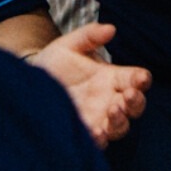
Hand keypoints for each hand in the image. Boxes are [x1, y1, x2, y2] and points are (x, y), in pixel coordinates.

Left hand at [30, 22, 149, 146]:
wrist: (28, 85)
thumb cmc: (53, 63)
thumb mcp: (69, 45)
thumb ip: (89, 35)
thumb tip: (111, 28)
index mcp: (111, 78)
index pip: (135, 79)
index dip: (141, 79)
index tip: (141, 78)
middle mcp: (109, 100)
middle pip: (134, 106)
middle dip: (135, 102)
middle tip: (128, 96)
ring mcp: (98, 118)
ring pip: (120, 126)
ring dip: (121, 121)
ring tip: (113, 112)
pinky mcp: (83, 132)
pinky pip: (98, 142)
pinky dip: (100, 140)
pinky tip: (96, 133)